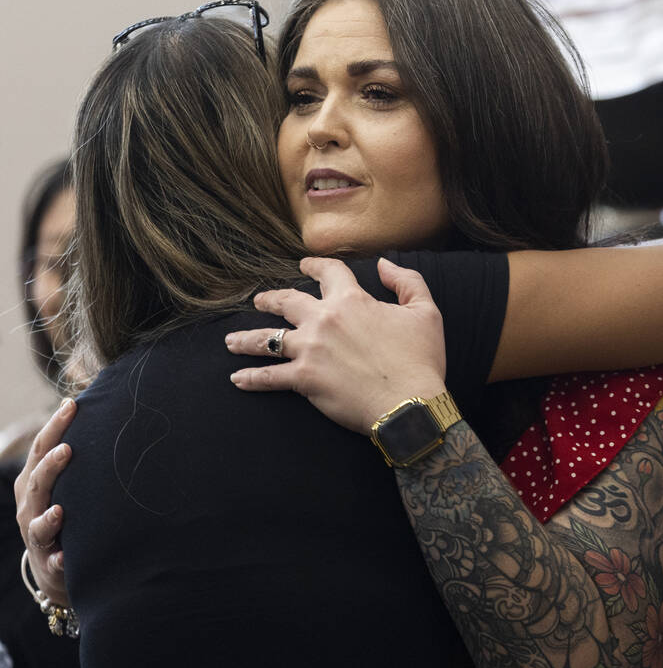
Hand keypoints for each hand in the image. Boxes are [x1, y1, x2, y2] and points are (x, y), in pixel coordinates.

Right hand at [14, 399, 74, 605]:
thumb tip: (106, 413)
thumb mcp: (65, 483)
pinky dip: (58, 559)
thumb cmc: (65, 511)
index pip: (41, 450)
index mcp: (33, 482)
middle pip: (36, 482)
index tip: (71, 405)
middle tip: (67, 449)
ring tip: (60, 510)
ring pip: (38, 524)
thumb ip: (78, 457)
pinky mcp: (48, 561)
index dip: (53, 427)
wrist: (55, 564)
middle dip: (49, 467)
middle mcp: (29, 506)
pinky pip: (53, 561)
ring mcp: (36, 533)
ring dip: (49, 517)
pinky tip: (65, 556)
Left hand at [225, 257, 448, 434]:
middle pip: (286, 302)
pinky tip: (238, 379)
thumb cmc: (420, 360)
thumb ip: (406, 281)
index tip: (304, 266)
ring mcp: (309, 349)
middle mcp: (324, 320)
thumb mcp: (425, 312)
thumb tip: (384, 265)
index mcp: (352, 301)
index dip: (314, 266)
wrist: (409, 403)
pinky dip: (251, 378)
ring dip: (247, 338)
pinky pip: (269, 377)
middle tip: (259, 300)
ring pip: (267, 339)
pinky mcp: (303, 379)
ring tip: (232, 340)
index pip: (328, 273)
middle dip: (270, 299)